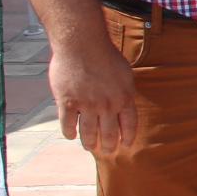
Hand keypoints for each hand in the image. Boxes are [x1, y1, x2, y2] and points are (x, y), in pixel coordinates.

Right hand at [51, 34, 135, 155]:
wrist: (82, 44)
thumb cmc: (105, 54)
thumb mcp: (125, 73)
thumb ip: (124, 90)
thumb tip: (126, 102)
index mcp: (124, 97)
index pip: (129, 124)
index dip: (127, 137)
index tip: (125, 145)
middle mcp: (107, 105)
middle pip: (109, 132)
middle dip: (109, 145)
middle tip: (107, 151)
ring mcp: (87, 105)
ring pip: (88, 132)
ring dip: (89, 142)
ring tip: (89, 147)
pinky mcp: (67, 102)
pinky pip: (67, 124)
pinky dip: (69, 132)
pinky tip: (70, 135)